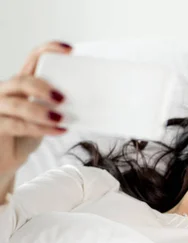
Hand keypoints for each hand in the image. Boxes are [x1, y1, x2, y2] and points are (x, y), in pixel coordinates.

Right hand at [0, 41, 71, 176]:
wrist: (5, 161)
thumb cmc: (25, 137)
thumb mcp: (45, 119)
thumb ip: (58, 109)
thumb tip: (92, 105)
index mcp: (21, 85)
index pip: (32, 59)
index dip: (49, 50)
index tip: (70, 50)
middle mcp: (6, 92)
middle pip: (21, 80)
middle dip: (43, 87)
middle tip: (63, 98)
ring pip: (17, 104)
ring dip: (41, 111)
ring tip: (61, 119)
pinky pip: (17, 124)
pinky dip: (40, 128)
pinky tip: (58, 130)